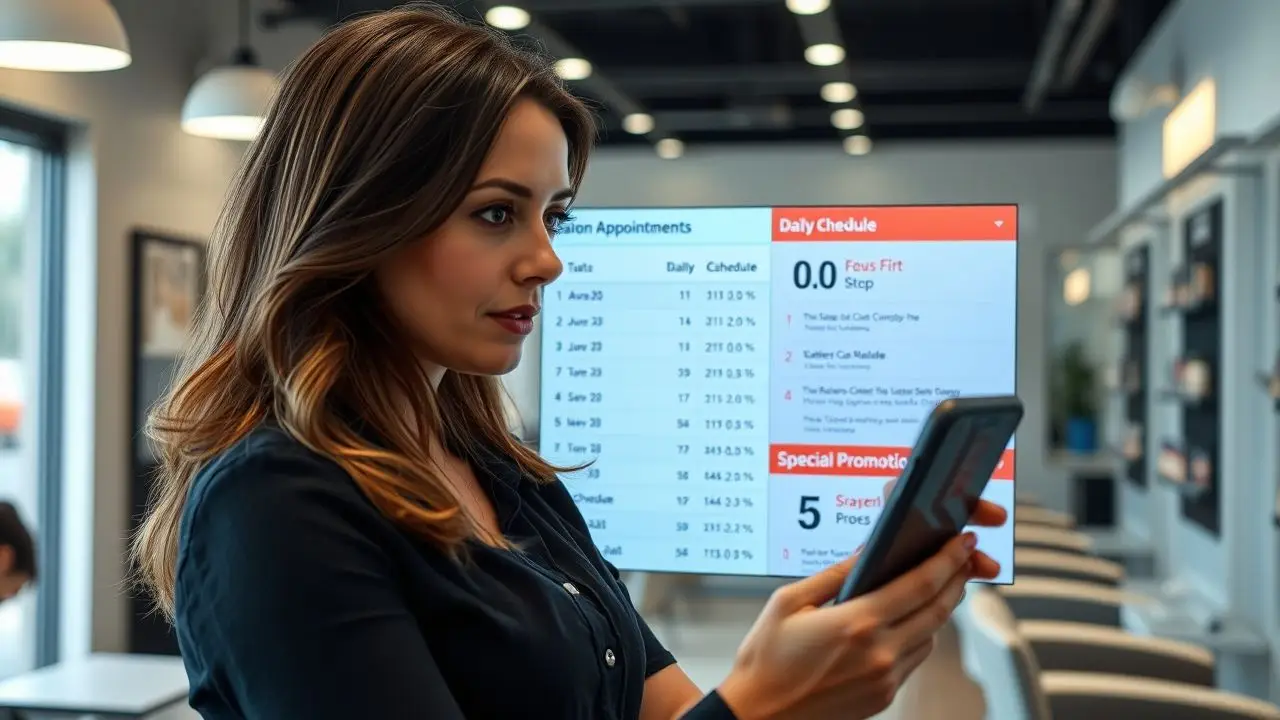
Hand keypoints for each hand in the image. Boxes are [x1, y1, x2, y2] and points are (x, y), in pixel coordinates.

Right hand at [714, 500, 1006, 719]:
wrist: (758, 714)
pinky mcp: (884, 697)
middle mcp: (880, 653)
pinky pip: (915, 659)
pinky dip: (920, 635)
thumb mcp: (788, 603)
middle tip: (963, 557)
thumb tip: (867, 550)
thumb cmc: (764, 659)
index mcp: (856, 623)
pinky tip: (909, 621)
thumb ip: (834, 575)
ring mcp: (885, 679)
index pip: (920, 585)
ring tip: (937, 586)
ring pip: (931, 636)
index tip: (961, 542)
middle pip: (938, 610)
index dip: (947, 560)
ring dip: (939, 609)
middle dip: (956, 579)